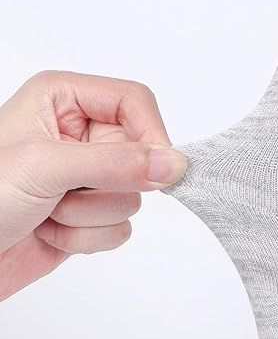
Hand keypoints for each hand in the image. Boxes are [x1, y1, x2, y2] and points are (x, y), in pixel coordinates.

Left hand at [0, 70, 187, 300]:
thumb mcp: (44, 166)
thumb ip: (114, 162)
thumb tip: (172, 163)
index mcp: (65, 100)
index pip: (135, 102)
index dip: (151, 133)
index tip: (157, 168)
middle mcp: (81, 135)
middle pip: (140, 155)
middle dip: (104, 184)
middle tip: (64, 191)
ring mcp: (87, 177)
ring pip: (132, 197)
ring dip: (88, 214)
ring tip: (47, 211)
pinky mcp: (91, 214)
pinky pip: (121, 227)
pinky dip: (86, 237)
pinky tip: (50, 230)